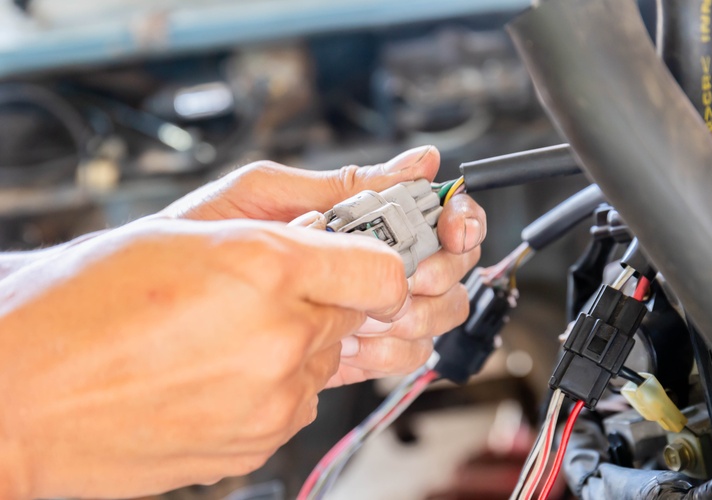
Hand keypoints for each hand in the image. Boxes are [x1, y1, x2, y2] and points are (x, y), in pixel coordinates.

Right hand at [0, 218, 406, 498]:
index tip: (360, 261)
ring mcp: (271, 402)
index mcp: (265, 268)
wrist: (20, 396)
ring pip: (325, 361)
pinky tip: (214, 372)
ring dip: (294, 346)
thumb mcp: (185, 229)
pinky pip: (296, 403)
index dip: (375, 262)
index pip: (382, 270)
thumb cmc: (81, 305)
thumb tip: (335, 234)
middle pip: (355, 315)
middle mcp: (281, 340)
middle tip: (266, 291)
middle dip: (323, 300)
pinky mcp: (258, 444)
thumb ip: (280, 227)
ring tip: (223, 335)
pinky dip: (272, 385)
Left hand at [161, 146, 486, 384]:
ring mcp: (360, 312)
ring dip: (418, 313)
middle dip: (442, 270)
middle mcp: (367, 267)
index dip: (459, 220)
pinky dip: (391, 351)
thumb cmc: (195, 240)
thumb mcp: (268, 196)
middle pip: (447, 271)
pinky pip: (396, 357)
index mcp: (356, 222)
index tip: (454, 225)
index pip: (435, 218)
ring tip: (374, 309)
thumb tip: (419, 160)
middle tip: (414, 272)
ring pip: (431, 317)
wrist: (147, 306)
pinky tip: (360, 343)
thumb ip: (344, 185)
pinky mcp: (345, 355)